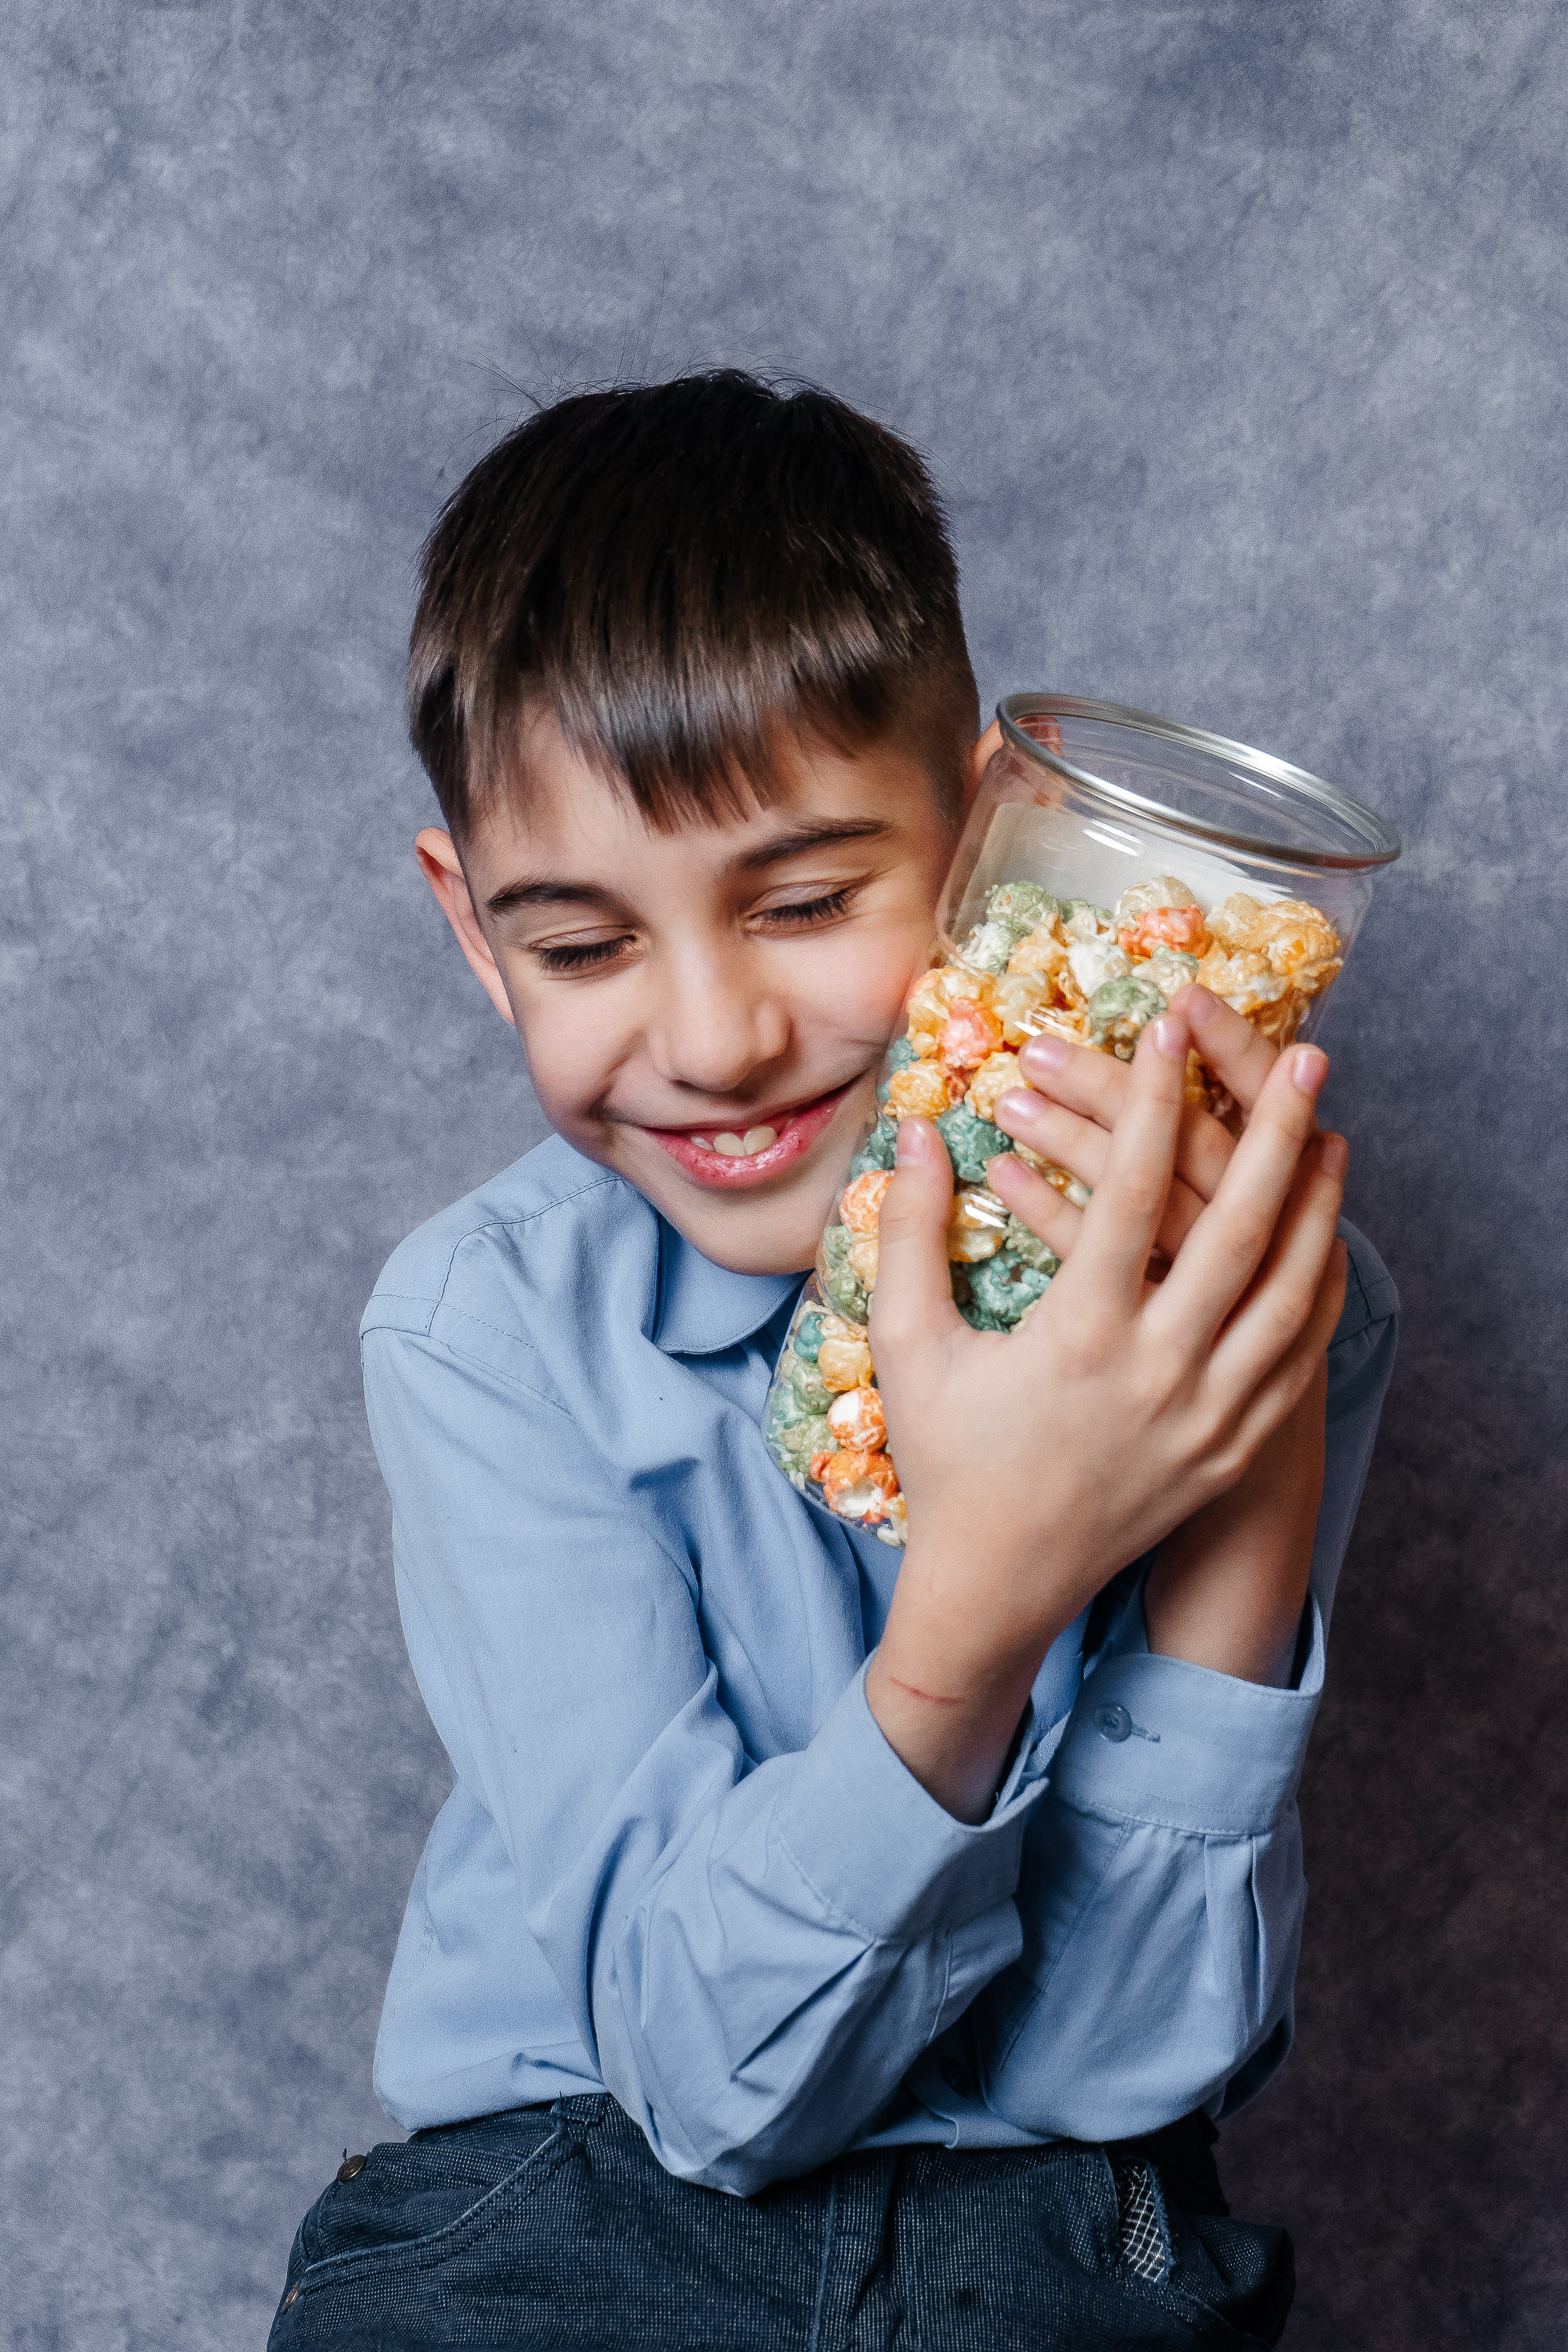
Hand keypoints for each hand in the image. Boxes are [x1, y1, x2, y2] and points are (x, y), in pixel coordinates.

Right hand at [865, 1010, 1346, 1820]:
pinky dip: (1317, 1287)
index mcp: (1078, 1338)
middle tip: (1306, 1055)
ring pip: (1290, 1291)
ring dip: (1318, 1205)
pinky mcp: (1233, 1448)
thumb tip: (914, 1133)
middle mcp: (1159, 1372)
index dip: (1151, 1099)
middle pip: (1241, 1229)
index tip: (1168, 1029)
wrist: (998, 1588)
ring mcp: (1209, 1416)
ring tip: (1333, 1132)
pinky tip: (1323, 1237)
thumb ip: (908, 1235)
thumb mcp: (907, 1347)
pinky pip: (1296, 1354)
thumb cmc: (947, 1460)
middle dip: (1277, 1131)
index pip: (1132, 1193)